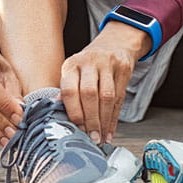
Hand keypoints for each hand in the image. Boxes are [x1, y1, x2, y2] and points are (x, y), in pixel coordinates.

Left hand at [60, 21, 149, 142]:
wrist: (114, 44)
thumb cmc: (90, 65)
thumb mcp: (74, 72)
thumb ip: (67, 92)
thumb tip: (58, 116)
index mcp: (71, 65)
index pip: (69, 90)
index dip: (74, 112)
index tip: (77, 129)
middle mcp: (88, 62)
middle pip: (89, 94)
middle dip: (91, 120)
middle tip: (91, 138)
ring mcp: (108, 64)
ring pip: (107, 97)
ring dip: (103, 121)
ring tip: (100, 137)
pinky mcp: (123, 69)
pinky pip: (119, 98)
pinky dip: (114, 118)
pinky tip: (110, 131)